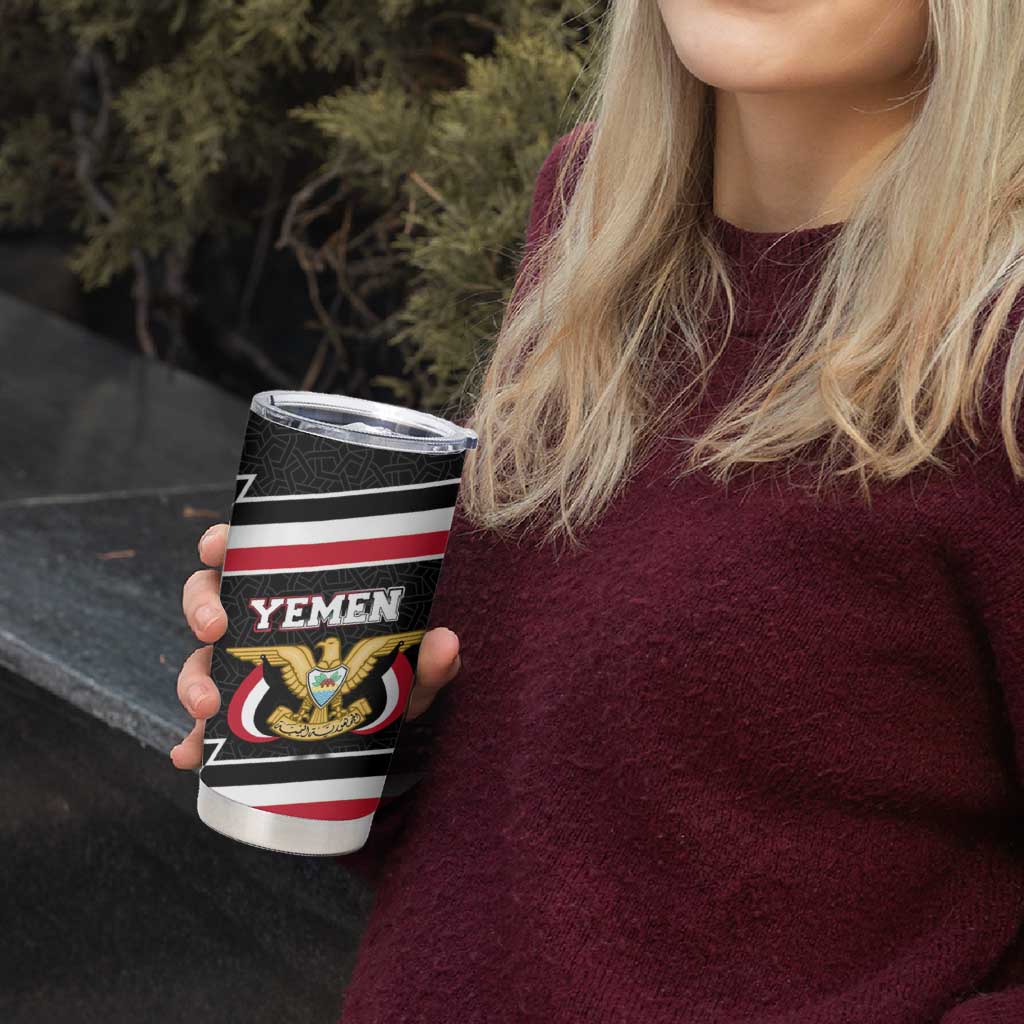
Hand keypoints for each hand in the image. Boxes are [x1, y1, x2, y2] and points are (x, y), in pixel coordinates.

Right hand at [169, 523, 461, 768]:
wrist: (382, 728)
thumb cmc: (388, 676)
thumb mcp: (408, 667)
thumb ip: (427, 658)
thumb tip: (445, 644)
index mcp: (289, 590)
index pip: (246, 552)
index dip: (222, 543)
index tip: (218, 546)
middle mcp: (257, 623)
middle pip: (207, 599)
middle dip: (201, 609)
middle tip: (215, 628)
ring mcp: (242, 669)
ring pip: (199, 660)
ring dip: (192, 679)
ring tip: (205, 706)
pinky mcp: (239, 717)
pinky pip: (204, 727)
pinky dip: (191, 741)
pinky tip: (188, 755)